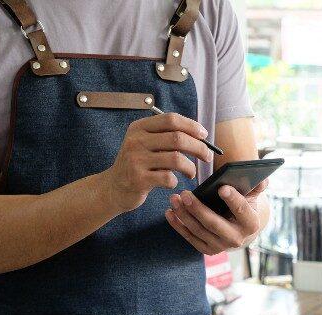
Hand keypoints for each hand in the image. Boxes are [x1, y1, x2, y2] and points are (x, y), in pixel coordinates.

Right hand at [99, 113, 214, 211]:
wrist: (113, 188)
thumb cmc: (137, 165)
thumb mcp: (145, 145)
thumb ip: (166, 137)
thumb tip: (199, 136)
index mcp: (139, 128)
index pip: (171, 119)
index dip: (192, 126)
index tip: (204, 135)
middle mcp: (136, 141)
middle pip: (177, 138)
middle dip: (198, 147)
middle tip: (208, 156)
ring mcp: (136, 160)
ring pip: (176, 159)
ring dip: (190, 167)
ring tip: (191, 173)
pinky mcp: (138, 179)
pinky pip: (168, 177)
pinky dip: (176, 180)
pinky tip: (173, 182)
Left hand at [165, 180, 266, 254]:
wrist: (239, 230)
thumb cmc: (243, 207)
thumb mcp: (252, 197)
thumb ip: (256, 187)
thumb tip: (263, 179)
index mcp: (251, 223)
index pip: (242, 210)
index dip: (233, 199)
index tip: (222, 188)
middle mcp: (237, 239)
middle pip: (214, 223)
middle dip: (198, 209)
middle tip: (185, 194)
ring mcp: (221, 247)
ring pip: (198, 230)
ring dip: (184, 214)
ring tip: (174, 199)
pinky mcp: (207, 250)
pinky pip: (190, 237)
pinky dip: (178, 225)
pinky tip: (170, 212)